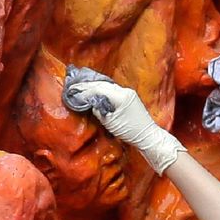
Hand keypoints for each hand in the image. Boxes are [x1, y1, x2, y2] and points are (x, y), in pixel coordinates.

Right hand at [69, 79, 186, 173]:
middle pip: (102, 84)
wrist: (147, 135)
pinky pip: (112, 88)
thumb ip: (99, 110)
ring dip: (94, 85)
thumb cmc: (129, 131)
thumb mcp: (110, 122)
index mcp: (120, 96)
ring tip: (82, 87)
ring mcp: (128, 92)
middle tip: (74, 87)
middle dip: (87, 85)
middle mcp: (124, 91)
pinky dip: (102, 89)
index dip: (84, 91)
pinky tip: (95, 90)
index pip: (98, 89)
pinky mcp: (129, 96)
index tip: (73, 93)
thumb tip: (89, 103)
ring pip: (107, 85)